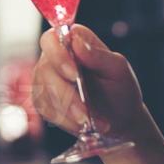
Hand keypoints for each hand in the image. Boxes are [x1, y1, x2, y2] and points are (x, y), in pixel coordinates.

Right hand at [30, 24, 145, 137]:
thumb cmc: (121, 89)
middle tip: (86, 113)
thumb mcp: (118, 70)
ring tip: (90, 122)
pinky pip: (46, 110)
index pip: (52, 39)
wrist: (120, 119)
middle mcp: (55, 57)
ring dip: (68, 111)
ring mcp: (45, 79)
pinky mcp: (43, 100)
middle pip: (45, 70)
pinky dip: (65, 121)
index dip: (58, 56)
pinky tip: (82, 125)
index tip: (74, 75)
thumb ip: (99, 54)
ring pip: (44, 93)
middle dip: (65, 94)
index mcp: (74, 41)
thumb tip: (76, 41)